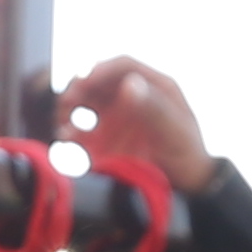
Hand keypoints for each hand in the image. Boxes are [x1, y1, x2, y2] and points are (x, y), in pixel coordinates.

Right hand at [62, 59, 211, 187]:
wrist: (186, 185)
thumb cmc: (187, 153)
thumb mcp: (174, 129)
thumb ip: (153, 108)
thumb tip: (128, 84)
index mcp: (153, 86)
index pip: (122, 67)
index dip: (101, 70)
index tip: (84, 82)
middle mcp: (131, 98)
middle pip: (98, 82)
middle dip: (79, 89)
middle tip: (67, 103)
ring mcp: (116, 118)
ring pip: (85, 104)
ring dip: (70, 109)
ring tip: (64, 124)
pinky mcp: (105, 140)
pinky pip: (82, 133)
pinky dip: (71, 134)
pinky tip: (68, 140)